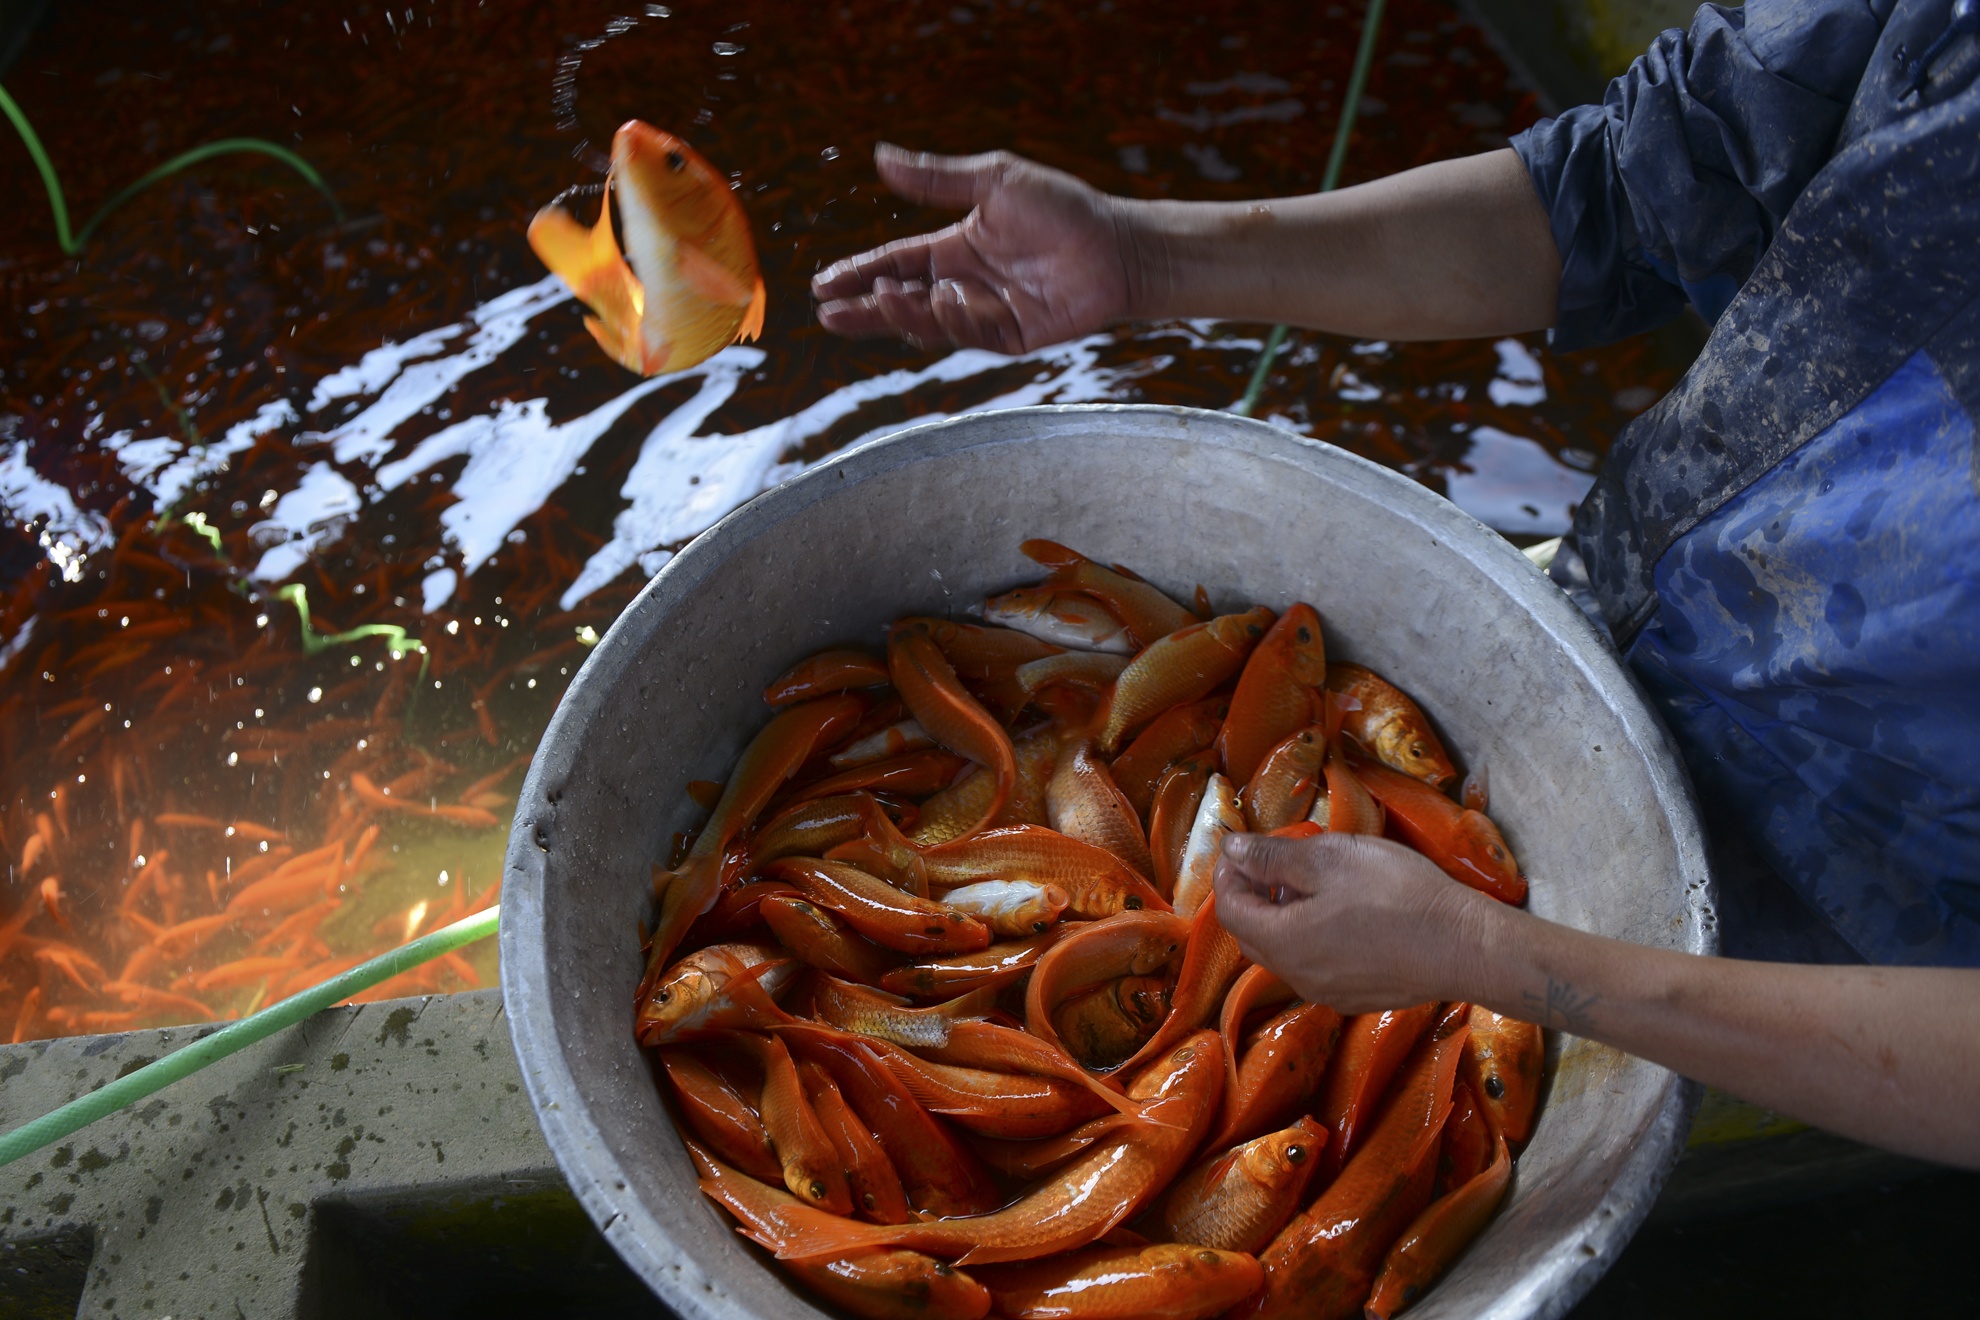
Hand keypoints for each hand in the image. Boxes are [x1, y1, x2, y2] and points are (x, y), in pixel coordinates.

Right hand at [811, 144, 1136, 353]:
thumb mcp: (993, 181)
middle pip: (900, 302)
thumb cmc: (1063, 208)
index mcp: (953, 247)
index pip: (894, 264)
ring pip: (928, 323)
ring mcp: (985, 313)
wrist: (1116, 247)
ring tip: (880, 301)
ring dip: (901, 315)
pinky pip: (969, 334)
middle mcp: (963, 283)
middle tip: (829, 313)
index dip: (858, 274)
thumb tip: (880, 156)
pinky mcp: (1009, 337)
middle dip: (864, 310)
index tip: (823, 283)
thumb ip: (936, 177)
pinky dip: (952, 319)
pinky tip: (945, 301)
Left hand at [1212, 832, 1497, 1012]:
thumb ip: (1274, 856)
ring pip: (1284, 954)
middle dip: (1252, 897)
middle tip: (1274, 862)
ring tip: (1310, 884)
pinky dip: (1310, 939)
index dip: (1228, 876)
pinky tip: (1342, 915)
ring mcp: (1327, 993)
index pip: (1229, 910)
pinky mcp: (1355, 999)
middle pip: (1252, 935)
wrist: (1465, 947)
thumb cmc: (1397, 894)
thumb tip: (1230, 849)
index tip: (1244, 849)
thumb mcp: (1330, 860)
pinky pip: (1314, 968)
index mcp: (1283, 941)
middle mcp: (1296, 977)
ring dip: (1282, 919)